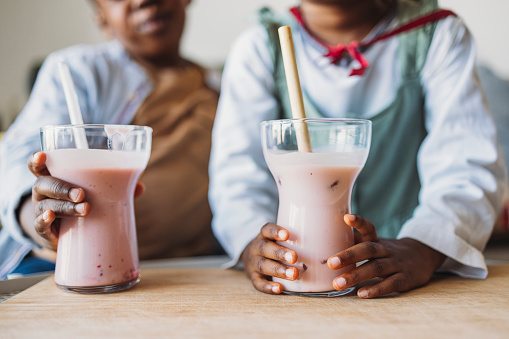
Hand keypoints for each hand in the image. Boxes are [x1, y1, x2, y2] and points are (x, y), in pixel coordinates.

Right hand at [26, 152, 145, 248]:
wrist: (70, 235)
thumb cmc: (83, 204)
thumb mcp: (98, 193)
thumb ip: (117, 187)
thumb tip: (140, 187)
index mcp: (55, 177)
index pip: (40, 165)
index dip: (37, 159)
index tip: (43, 155)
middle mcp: (44, 192)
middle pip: (44, 184)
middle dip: (62, 187)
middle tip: (82, 194)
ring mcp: (41, 210)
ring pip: (47, 205)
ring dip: (65, 206)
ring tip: (85, 209)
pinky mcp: (44, 230)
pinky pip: (39, 225)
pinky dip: (44, 221)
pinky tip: (51, 217)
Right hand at [241, 223, 298, 293]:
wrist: (251, 258)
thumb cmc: (274, 246)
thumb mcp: (279, 239)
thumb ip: (296, 238)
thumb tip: (326, 238)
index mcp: (264, 235)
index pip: (267, 229)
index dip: (275, 231)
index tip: (287, 235)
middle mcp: (256, 248)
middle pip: (265, 248)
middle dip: (280, 253)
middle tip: (294, 257)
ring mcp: (253, 263)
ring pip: (263, 265)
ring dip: (278, 270)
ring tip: (293, 274)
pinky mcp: (253, 277)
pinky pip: (258, 283)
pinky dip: (268, 286)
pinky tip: (279, 288)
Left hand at [327, 214, 445, 298]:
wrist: (423, 256)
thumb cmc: (387, 250)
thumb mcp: (374, 242)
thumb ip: (353, 242)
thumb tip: (322, 243)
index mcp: (377, 240)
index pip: (368, 228)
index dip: (359, 222)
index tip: (346, 217)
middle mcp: (386, 250)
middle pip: (368, 249)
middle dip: (349, 255)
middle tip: (330, 262)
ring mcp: (397, 264)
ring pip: (376, 268)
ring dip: (356, 275)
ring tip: (338, 283)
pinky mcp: (406, 278)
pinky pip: (391, 283)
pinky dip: (376, 289)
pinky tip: (361, 293)